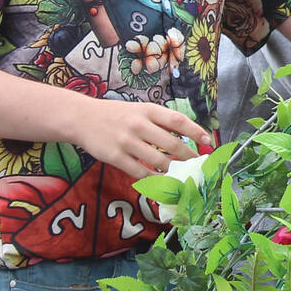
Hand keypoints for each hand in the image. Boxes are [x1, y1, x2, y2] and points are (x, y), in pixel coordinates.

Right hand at [72, 98, 212, 177]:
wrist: (82, 118)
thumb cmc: (116, 115)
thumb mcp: (139, 110)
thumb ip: (160, 121)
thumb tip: (186, 135)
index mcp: (148, 110)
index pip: (178, 120)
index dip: (196, 131)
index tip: (207, 141)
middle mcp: (139, 125)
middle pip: (172, 144)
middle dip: (188, 157)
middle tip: (197, 165)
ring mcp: (127, 142)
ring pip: (159, 161)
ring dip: (173, 170)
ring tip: (182, 175)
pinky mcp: (116, 157)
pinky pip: (141, 172)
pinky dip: (154, 178)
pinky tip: (161, 180)